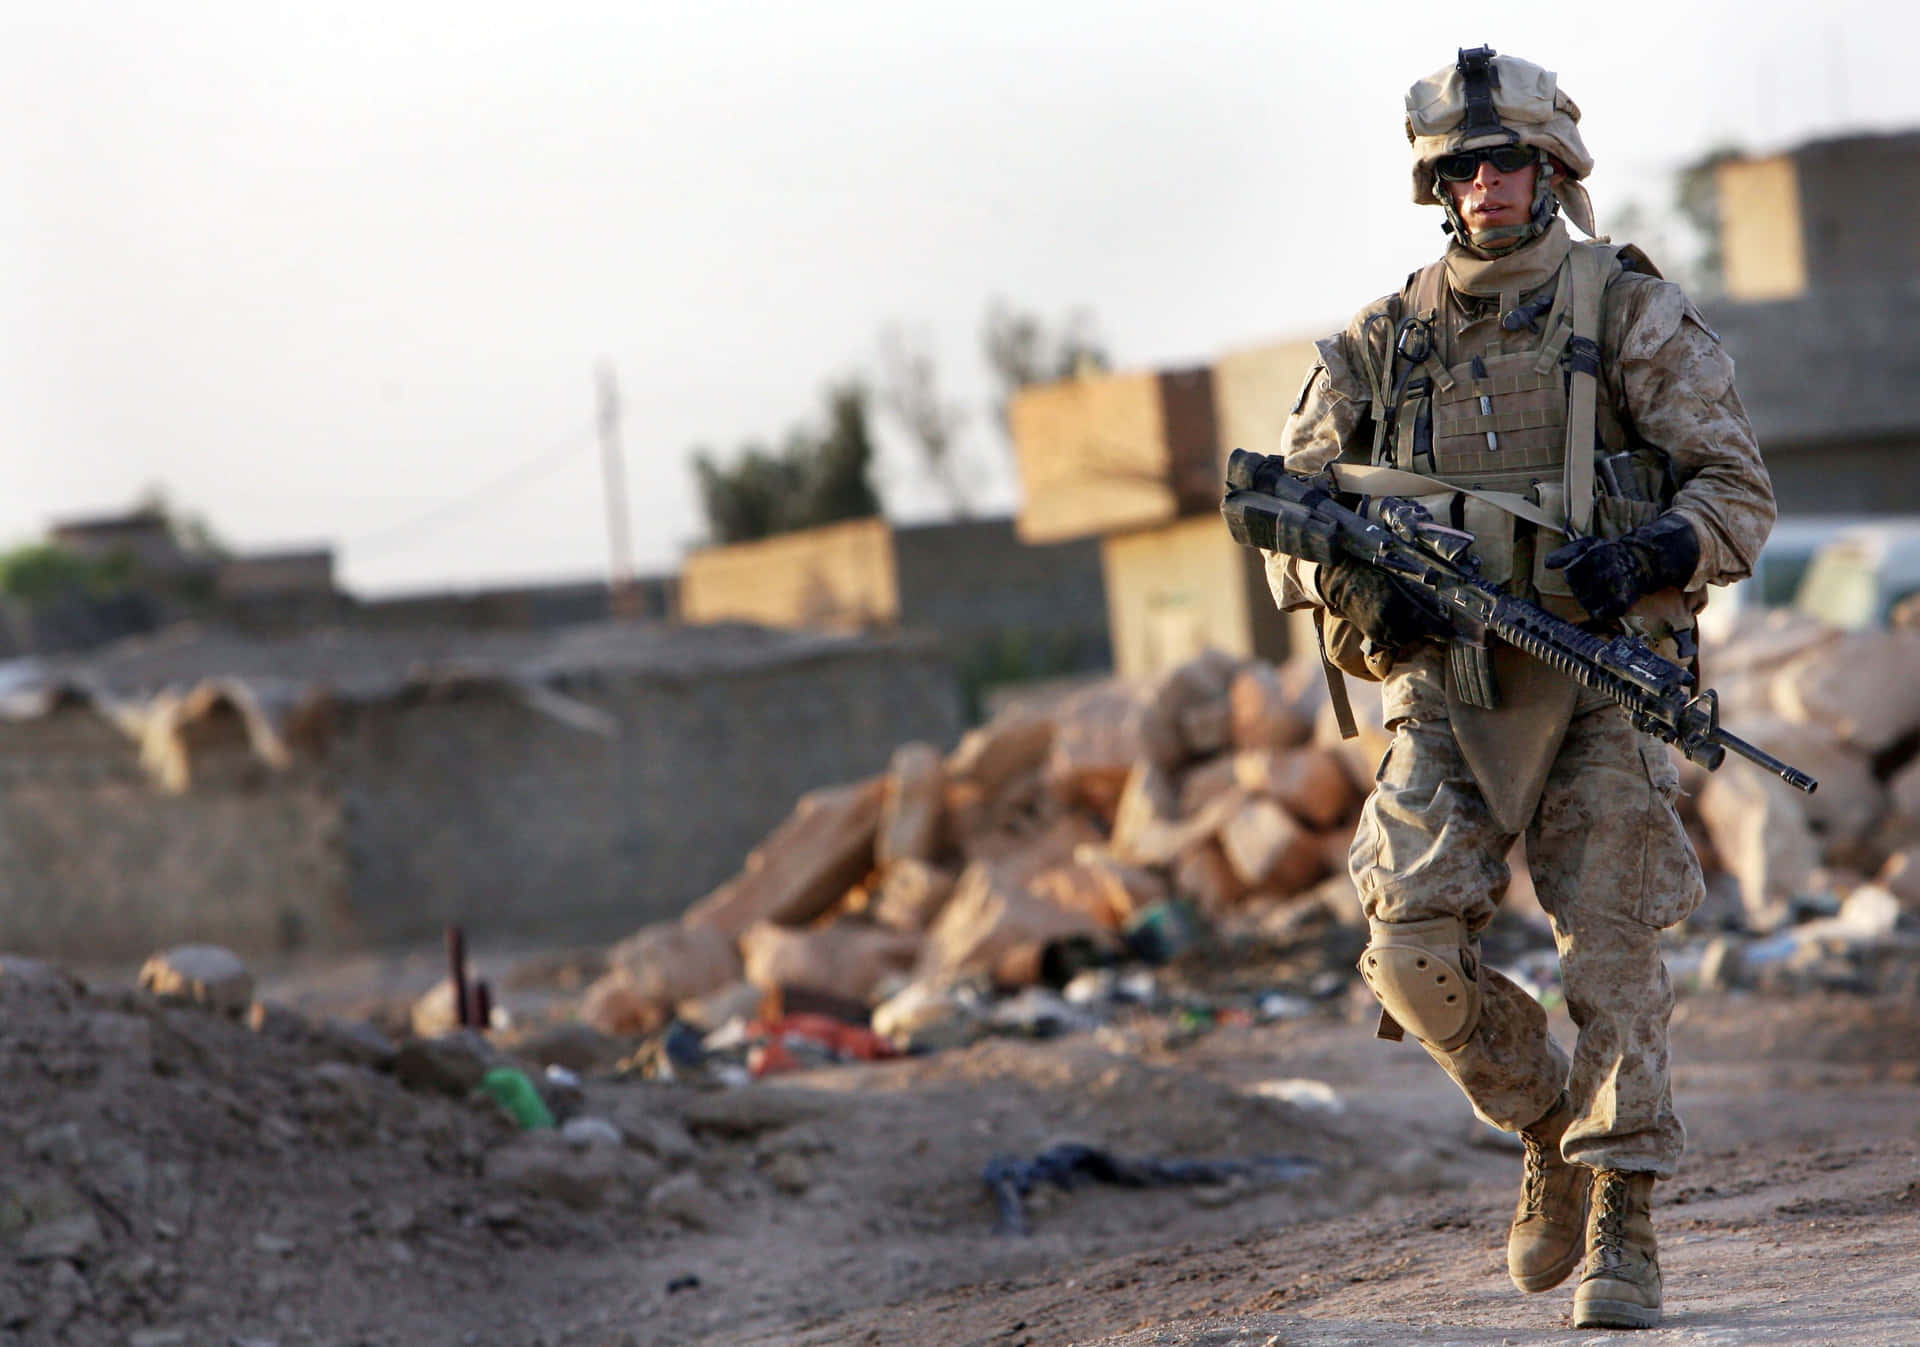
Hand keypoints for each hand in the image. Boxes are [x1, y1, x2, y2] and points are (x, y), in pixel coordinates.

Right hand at [1319, 556, 1450, 649]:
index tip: (1452, 633)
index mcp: (1398, 603)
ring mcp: (1379, 629)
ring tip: (1408, 620)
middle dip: (1424, 628)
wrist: (1343, 580)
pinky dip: (1396, 635)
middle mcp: (1389, 619)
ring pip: (1404, 639)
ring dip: (1410, 632)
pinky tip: (1394, 624)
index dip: (1443, 629)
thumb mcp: (1397, 579)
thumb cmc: (1371, 572)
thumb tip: (1438, 606)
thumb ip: (1416, 594)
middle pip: (1417, 633)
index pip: (1428, 622)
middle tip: (1429, 621)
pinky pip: (1390, 641)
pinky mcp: (1371, 634)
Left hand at [1544, 514, 1698, 620]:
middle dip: (1582, 586)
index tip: (1588, 567)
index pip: (1571, 574)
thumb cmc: (1608, 553)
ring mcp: (1614, 589)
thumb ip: (1566, 553)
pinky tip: (1606, 599)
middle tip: (1597, 577)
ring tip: (1603, 586)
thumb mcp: (1586, 545)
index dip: (1575, 572)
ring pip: (1586, 602)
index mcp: (1596, 556)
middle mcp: (1605, 572)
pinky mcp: (1620, 604)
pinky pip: (1600, 614)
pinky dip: (1600, 610)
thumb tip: (1547, 564)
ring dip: (1590, 598)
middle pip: (1577, 590)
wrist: (1642, 562)